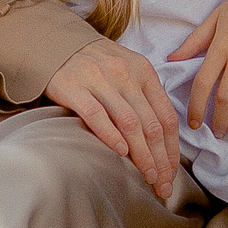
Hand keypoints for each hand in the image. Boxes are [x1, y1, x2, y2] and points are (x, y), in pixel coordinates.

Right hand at [44, 38, 181, 197]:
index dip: (171, 149)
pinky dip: (110, 135)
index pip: (166, 117)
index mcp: (144, 72)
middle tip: (163, 185)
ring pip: (129, 123)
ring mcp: (99, 79)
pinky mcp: (73, 86)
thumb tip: (162, 142)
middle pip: (151, 125)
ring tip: (147, 177)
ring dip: (141, 154)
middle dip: (160, 160)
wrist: (55, 43)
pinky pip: (96, 115)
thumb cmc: (95, 64)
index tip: (171, 173)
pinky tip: (120, 153)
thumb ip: (144, 98)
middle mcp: (125, 74)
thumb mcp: (127, 71)